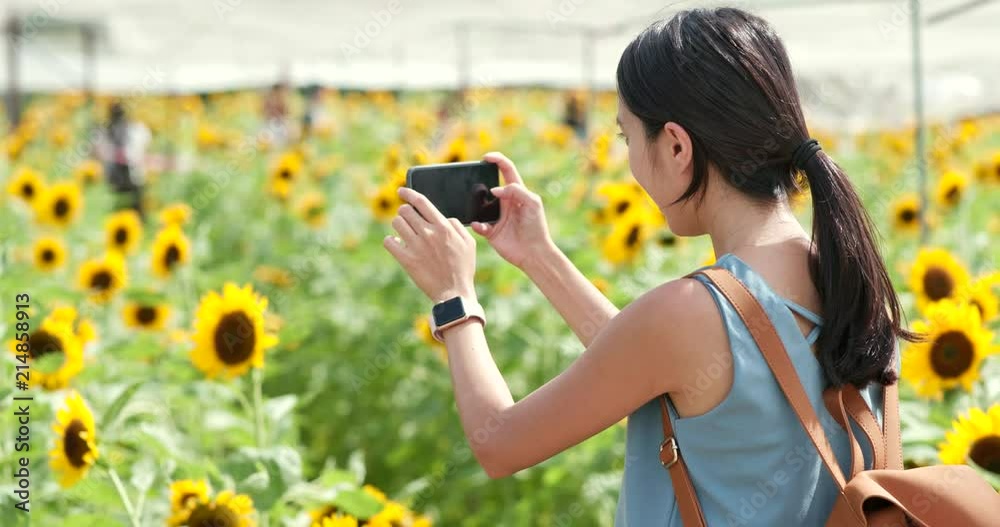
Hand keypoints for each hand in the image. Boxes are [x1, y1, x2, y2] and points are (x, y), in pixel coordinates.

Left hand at [384, 187, 477, 303]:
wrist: (454, 293)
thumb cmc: (463, 268)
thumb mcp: (468, 244)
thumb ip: (457, 226)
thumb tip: (444, 218)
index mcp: (443, 227)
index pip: (421, 202)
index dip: (408, 193)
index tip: (401, 190)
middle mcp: (428, 233)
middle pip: (405, 211)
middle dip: (405, 212)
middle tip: (408, 219)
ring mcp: (416, 246)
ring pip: (396, 223)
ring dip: (399, 225)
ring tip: (404, 233)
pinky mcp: (407, 260)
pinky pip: (389, 242)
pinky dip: (391, 241)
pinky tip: (397, 244)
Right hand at [472, 152, 554, 268]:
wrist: (534, 253)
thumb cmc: (536, 226)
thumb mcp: (532, 203)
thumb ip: (516, 191)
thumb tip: (495, 190)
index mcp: (516, 192)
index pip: (506, 170)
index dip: (497, 160)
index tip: (486, 157)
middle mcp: (504, 202)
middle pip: (488, 185)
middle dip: (478, 181)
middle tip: (472, 181)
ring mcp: (496, 216)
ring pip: (479, 205)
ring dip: (473, 204)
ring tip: (472, 204)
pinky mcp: (490, 231)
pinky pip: (478, 224)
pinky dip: (477, 224)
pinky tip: (480, 225)